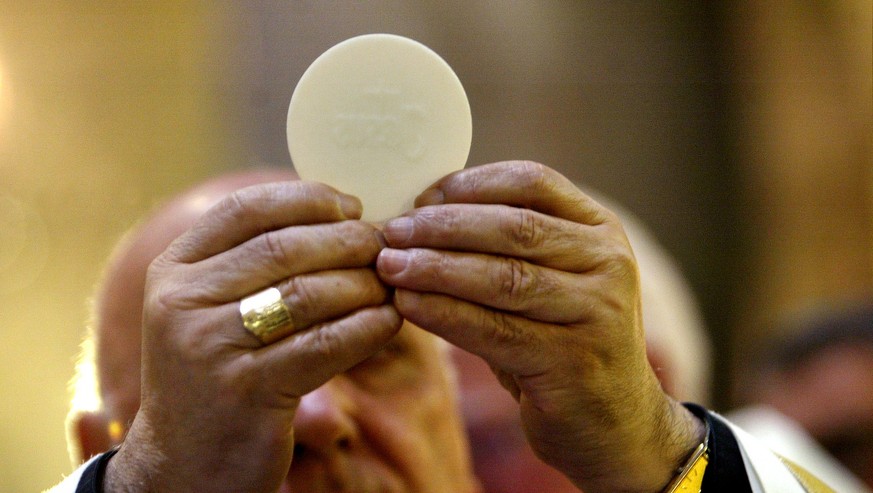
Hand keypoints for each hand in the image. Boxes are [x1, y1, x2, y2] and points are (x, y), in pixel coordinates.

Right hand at [106, 181, 401, 491]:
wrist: (185, 463)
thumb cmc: (217, 372)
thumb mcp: (211, 309)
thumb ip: (254, 261)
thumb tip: (341, 213)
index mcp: (174, 270)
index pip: (246, 208)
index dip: (309, 199)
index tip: (353, 207)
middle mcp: (182, 302)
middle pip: (285, 247)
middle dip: (348, 241)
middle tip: (385, 247)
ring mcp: (209, 347)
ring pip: (309, 292)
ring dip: (364, 284)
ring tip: (390, 286)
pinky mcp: (246, 390)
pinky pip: (325, 344)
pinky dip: (367, 327)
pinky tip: (389, 320)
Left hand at [377, 161, 703, 492]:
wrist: (614, 421)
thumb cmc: (561, 339)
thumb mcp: (549, 280)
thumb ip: (506, 246)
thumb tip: (421, 214)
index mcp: (600, 230)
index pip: (533, 182)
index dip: (471, 184)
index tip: (421, 199)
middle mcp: (608, 264)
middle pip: (515, 228)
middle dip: (444, 226)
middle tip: (392, 232)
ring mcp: (596, 313)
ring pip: (504, 278)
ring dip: (437, 268)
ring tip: (390, 266)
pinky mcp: (572, 362)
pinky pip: (495, 330)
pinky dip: (445, 314)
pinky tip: (408, 306)